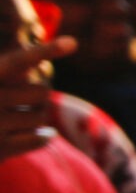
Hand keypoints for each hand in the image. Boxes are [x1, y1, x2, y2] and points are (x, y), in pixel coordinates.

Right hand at [0, 39, 67, 160]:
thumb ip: (16, 66)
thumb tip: (69, 44)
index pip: (19, 61)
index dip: (45, 51)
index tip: (73, 42)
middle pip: (42, 92)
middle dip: (38, 96)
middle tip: (25, 99)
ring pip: (41, 117)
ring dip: (36, 117)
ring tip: (17, 117)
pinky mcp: (0, 149)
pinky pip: (40, 139)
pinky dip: (42, 136)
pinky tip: (37, 134)